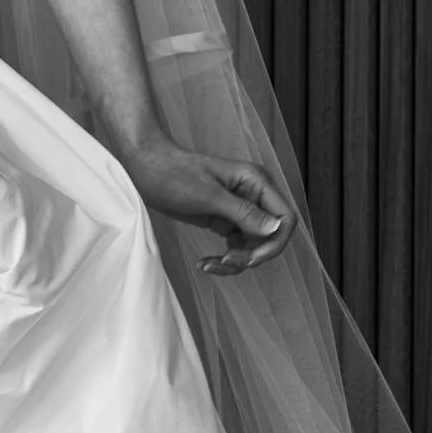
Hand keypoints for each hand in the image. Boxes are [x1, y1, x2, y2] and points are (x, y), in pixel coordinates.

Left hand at [122, 135, 295, 276]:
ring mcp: (239, 209)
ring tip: (209, 264)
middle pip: (270, 237)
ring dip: (236, 261)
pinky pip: (236, 246)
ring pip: (253, 246)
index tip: (250, 259)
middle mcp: (253, 196)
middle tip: (225, 262)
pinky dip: (224, 259)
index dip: (275, 243)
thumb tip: (275, 228)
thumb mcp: (209, 195)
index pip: (285, 218)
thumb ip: (244, 213)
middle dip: (252, 255)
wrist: (146, 168)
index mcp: (256, 182)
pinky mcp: (224, 219)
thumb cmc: (174, 173)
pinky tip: (205, 262)